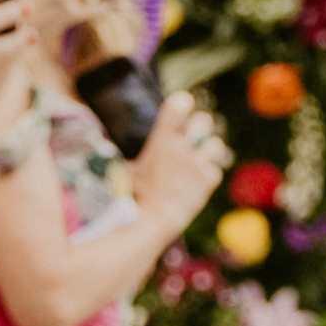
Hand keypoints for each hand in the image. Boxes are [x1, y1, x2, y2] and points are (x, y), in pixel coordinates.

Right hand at [124, 97, 234, 225]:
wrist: (151, 221)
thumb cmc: (132, 196)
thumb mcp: (124, 169)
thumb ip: (126, 153)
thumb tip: (109, 146)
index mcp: (162, 137)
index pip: (181, 103)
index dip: (182, 105)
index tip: (179, 109)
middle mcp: (183, 146)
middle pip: (205, 120)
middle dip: (199, 127)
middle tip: (190, 137)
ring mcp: (197, 163)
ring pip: (216, 144)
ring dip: (208, 151)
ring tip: (196, 160)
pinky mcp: (208, 181)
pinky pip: (214, 171)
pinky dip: (206, 177)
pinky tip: (195, 184)